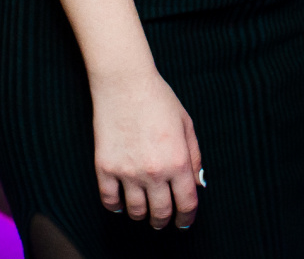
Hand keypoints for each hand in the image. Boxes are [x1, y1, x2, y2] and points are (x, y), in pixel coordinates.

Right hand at [90, 66, 201, 230]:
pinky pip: (109, 200)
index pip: (186, 204)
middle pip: (161, 213)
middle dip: (163, 220)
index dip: (186, 218)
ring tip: (142, 208)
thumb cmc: (157, 97)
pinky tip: (120, 201)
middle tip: (161, 219)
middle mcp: (154, 171)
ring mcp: (128, 171)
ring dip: (141, 214)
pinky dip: (116, 206)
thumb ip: (194, 156)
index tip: (183, 222)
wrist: (124, 81)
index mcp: (178, 161)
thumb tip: (197, 184)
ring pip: (136, 211)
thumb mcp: (186, 123)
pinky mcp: (105, 167)